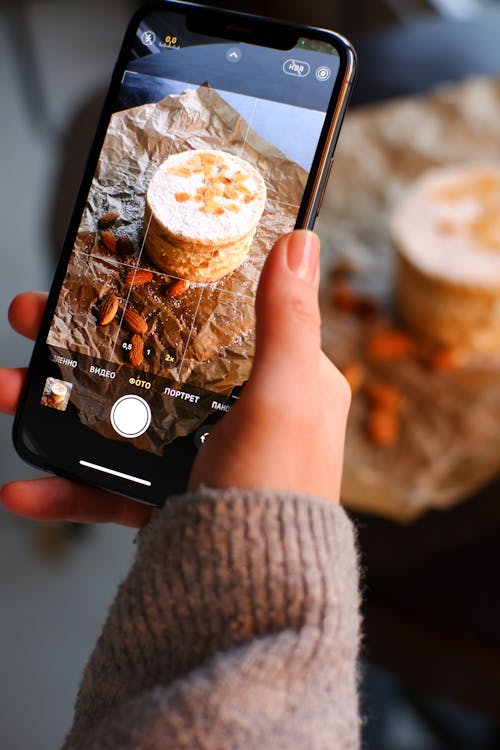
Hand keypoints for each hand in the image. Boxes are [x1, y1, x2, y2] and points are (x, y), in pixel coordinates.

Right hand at [0, 231, 349, 524]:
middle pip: (153, 358)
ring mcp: (201, 455)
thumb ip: (288, 321)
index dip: (160, 288)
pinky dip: (68, 485)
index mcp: (284, 380)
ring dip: (57, 405)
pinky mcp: (171, 498)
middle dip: (85, 339)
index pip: (215, 315)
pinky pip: (112, 481)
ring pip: (122, 414)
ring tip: (8, 391)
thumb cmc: (278, 495)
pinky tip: (25, 488)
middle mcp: (244, 414)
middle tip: (33, 318)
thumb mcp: (285, 399)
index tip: (107, 269)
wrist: (251, 600)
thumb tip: (299, 243)